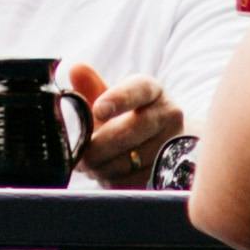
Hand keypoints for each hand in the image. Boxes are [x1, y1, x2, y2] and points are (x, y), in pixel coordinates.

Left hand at [66, 60, 185, 185]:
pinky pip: (135, 180)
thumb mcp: (111, 99)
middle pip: (132, 130)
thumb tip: (76, 69)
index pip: (138, 90)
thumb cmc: (127, 116)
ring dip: (102, 166)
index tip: (98, 109)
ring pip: (131, 159)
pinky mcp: (170, 170)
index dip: (118, 99)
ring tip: (88, 165)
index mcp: (152, 90)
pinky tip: (104, 174)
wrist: (161, 143)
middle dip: (99, 145)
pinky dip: (113, 180)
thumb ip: (91, 86)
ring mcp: (173, 143)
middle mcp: (169, 114)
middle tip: (79, 155)